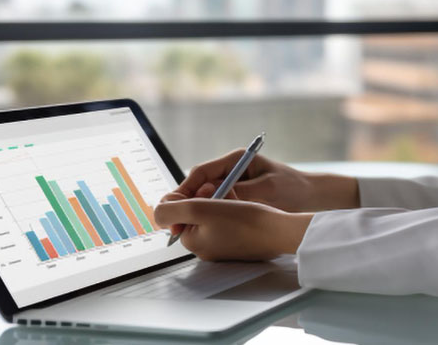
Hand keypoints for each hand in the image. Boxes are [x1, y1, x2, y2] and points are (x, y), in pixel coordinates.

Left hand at [154, 195, 312, 260]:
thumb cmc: (245, 220)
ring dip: (220, 199)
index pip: (177, 211)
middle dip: (207, 196)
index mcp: (193, 242)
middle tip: (224, 192)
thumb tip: (157, 212)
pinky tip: (245, 206)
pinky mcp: (238, 241)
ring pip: (212, 212)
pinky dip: (233, 207)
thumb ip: (171, 209)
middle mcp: (206, 247)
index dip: (190, 194)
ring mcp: (223, 246)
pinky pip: (227, 219)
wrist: (280, 231)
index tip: (208, 189)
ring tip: (237, 198)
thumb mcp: (199, 209)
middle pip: (194, 211)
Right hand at [162, 149, 356, 212]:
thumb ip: (238, 194)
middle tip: (173, 224)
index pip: (201, 172)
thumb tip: (210, 199)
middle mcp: (232, 169)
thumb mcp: (266, 191)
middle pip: (199, 185)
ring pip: (205, 197)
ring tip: (182, 229)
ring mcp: (235, 183)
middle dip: (185, 203)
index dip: (185, 190)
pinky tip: (201, 230)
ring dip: (195, 211)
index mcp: (237, 159)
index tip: (174, 206)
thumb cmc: (296, 190)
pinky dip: (208, 216)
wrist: (318, 198)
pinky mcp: (238, 197)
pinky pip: (217, 206)